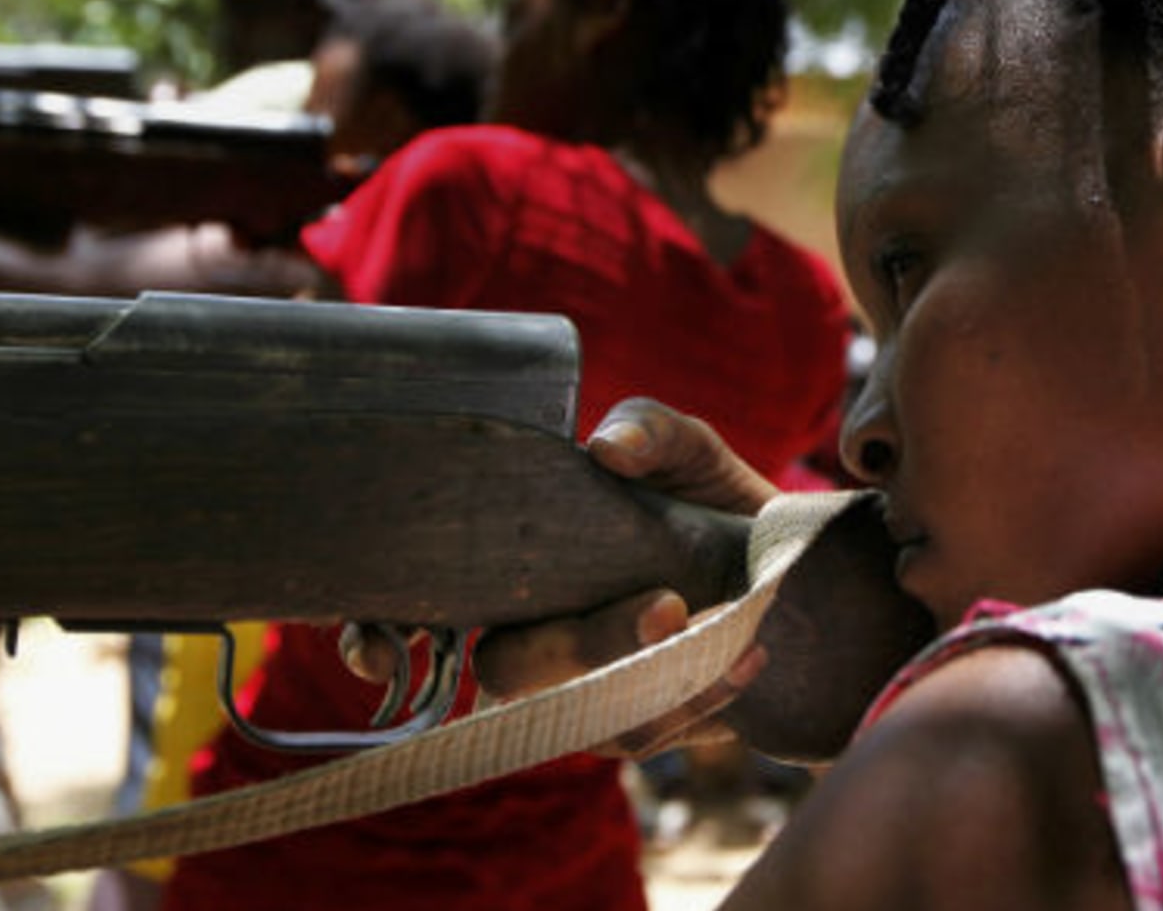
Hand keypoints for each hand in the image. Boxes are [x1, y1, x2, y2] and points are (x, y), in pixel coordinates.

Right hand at [340, 398, 778, 755]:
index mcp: (504, 569)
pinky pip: (645, 733)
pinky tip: (748, 654)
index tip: (380, 646)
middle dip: (578, 646)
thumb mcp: (683, 446)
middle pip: (508, 669)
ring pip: (579, 715)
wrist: (786, 557)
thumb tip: (608, 450)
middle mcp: (529, 636)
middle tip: (663, 607)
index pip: (408, 615)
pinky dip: (700, 695)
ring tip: (716, 623)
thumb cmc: (702, 495)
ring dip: (649, 677)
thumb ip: (649, 429)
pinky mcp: (637, 724)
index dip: (376, 638)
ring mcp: (579, 690)